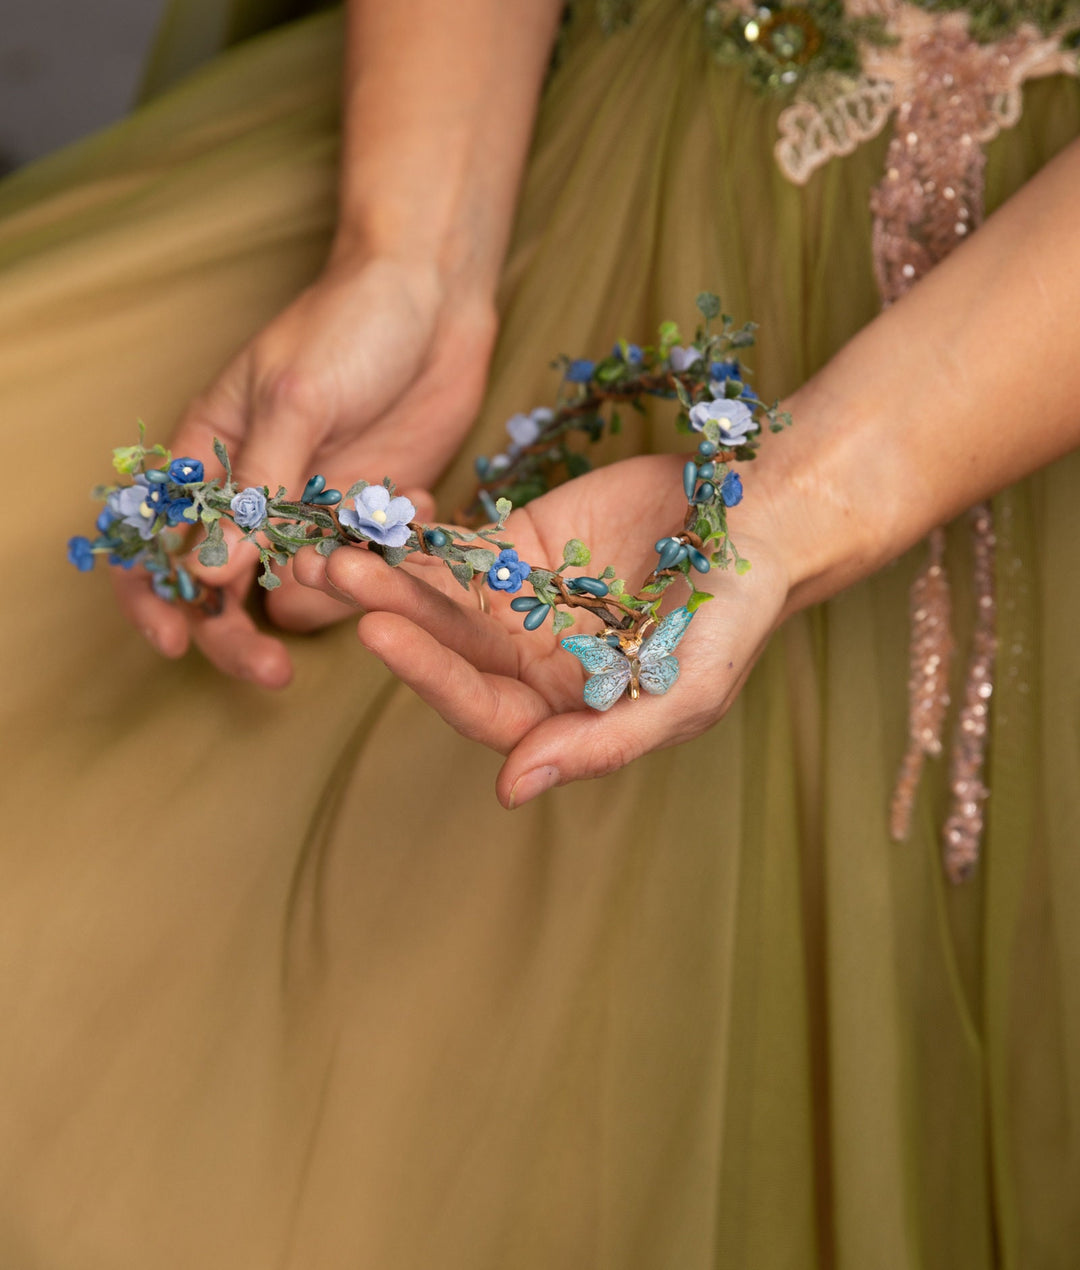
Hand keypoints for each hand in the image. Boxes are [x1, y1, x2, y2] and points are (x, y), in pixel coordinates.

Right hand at [112, 250, 495, 686]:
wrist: (434, 298)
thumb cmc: (348, 324)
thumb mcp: (295, 399)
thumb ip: (257, 487)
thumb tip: (209, 572)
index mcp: (208, 455)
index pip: (155, 538)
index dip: (154, 596)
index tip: (174, 642)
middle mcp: (254, 492)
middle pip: (222, 588)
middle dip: (235, 635)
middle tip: (270, 672)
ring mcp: (314, 508)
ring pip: (297, 590)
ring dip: (326, 592)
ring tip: (367, 540)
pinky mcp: (372, 515)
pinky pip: (366, 568)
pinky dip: (387, 559)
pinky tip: (417, 504)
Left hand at [291, 454, 791, 805]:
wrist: (758, 520)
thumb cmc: (734, 617)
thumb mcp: (685, 695)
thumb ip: (603, 744)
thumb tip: (511, 790)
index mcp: (562, 711)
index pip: (480, 705)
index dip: (428, 674)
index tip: (379, 632)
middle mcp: (528, 663)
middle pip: (444, 648)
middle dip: (390, 614)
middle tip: (337, 576)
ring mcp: (518, 604)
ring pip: (436, 596)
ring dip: (386, 573)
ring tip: (333, 546)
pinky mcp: (515, 546)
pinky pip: (454, 544)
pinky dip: (415, 532)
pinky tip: (377, 511)